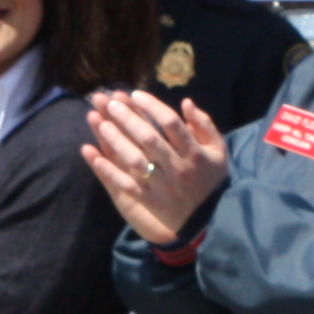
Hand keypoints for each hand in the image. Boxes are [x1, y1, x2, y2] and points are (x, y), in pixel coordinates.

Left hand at [83, 89, 228, 247]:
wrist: (209, 219)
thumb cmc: (211, 178)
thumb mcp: (217, 150)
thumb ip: (204, 125)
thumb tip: (186, 102)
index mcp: (194, 152)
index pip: (171, 123)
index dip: (152, 106)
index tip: (135, 94)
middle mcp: (178, 167)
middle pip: (150, 138)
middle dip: (129, 118)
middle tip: (111, 103)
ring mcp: (163, 186)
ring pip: (136, 160)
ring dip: (117, 141)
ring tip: (101, 123)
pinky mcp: (151, 201)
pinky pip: (128, 185)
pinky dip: (111, 171)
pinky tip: (95, 156)